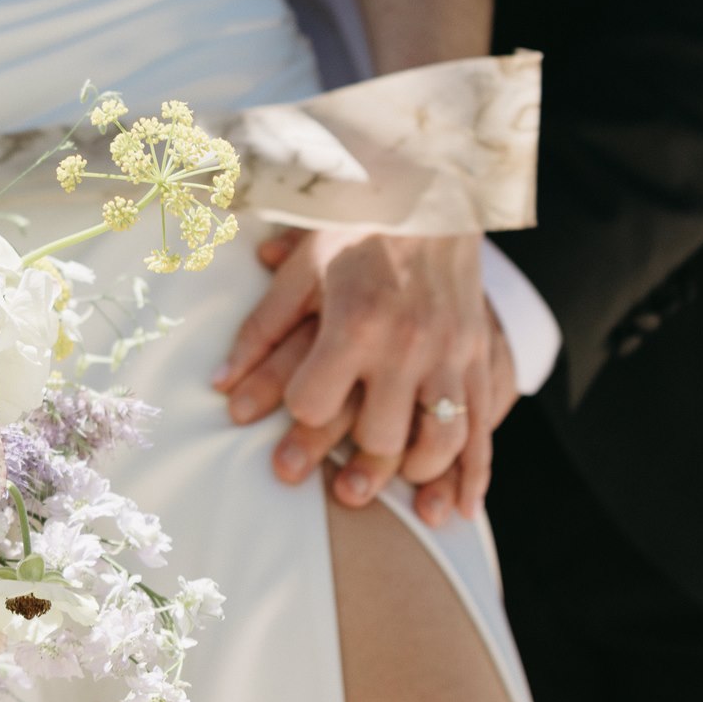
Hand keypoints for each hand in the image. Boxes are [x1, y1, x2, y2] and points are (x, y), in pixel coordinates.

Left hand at [215, 228, 517, 525]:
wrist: (437, 193)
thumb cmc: (361, 228)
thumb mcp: (305, 267)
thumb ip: (264, 328)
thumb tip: (220, 384)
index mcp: (355, 321)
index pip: (316, 402)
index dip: (299, 417)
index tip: (296, 413)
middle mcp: (407, 344)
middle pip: (380, 435)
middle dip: (357, 463)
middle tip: (339, 487)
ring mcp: (451, 354)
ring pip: (440, 443)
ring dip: (413, 475)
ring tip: (392, 486)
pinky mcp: (481, 357)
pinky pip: (483, 430)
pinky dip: (471, 477)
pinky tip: (454, 507)